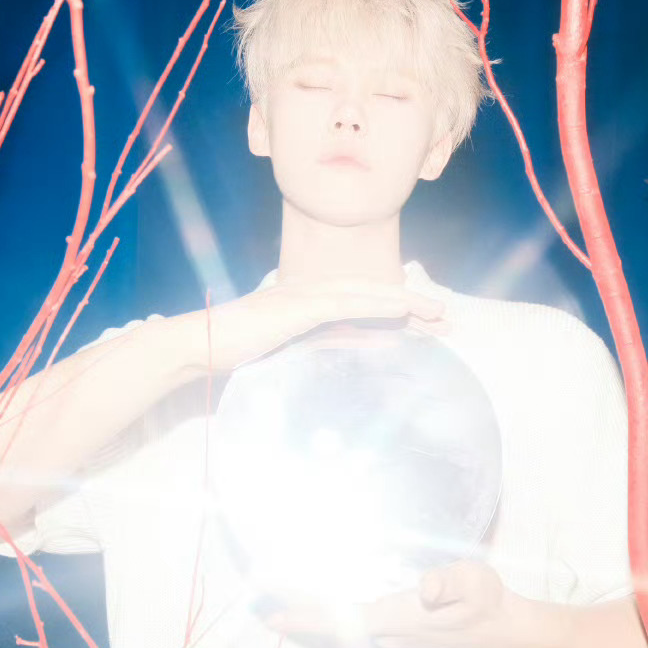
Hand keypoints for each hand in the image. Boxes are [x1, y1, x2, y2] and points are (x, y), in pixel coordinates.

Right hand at [188, 278, 450, 373]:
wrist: (200, 345)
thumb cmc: (235, 353)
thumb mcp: (291, 352)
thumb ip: (326, 347)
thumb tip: (364, 354)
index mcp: (310, 305)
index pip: (363, 306)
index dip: (397, 313)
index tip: (427, 327)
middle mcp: (311, 294)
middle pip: (372, 295)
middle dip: (411, 306)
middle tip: (447, 320)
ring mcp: (304, 297)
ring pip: (366, 294)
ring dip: (404, 302)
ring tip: (437, 314)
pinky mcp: (299, 308)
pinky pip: (347, 304)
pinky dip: (377, 304)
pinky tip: (402, 310)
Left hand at [268, 560, 522, 647]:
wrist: (502, 630)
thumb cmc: (488, 602)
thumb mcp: (476, 581)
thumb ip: (451, 581)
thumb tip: (426, 588)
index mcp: (400, 618)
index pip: (345, 619)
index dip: (310, 617)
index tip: (277, 615)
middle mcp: (388, 630)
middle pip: (333, 624)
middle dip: (296, 609)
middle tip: (259, 592)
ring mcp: (391, 632)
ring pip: (341, 624)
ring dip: (310, 610)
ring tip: (275, 591)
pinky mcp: (395, 627)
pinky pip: (352, 621)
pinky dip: (328, 610)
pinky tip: (315, 598)